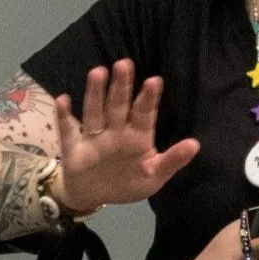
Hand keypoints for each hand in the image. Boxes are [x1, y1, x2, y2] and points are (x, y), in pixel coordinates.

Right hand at [52, 60, 199, 211]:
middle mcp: (115, 132)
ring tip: (98, 72)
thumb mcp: (153, 176)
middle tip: (125, 64)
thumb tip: (196, 144)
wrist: (94, 195)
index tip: (155, 81)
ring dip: (95, 93)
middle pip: (118, 106)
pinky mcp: (74, 149)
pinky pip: (68, 132)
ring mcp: (94, 138)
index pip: (144, 114)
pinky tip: (62, 100)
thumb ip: (172, 161)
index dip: (148, 99)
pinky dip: (64, 117)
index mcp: (137, 137)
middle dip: (121, 87)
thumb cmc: (127, 181)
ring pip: (95, 112)